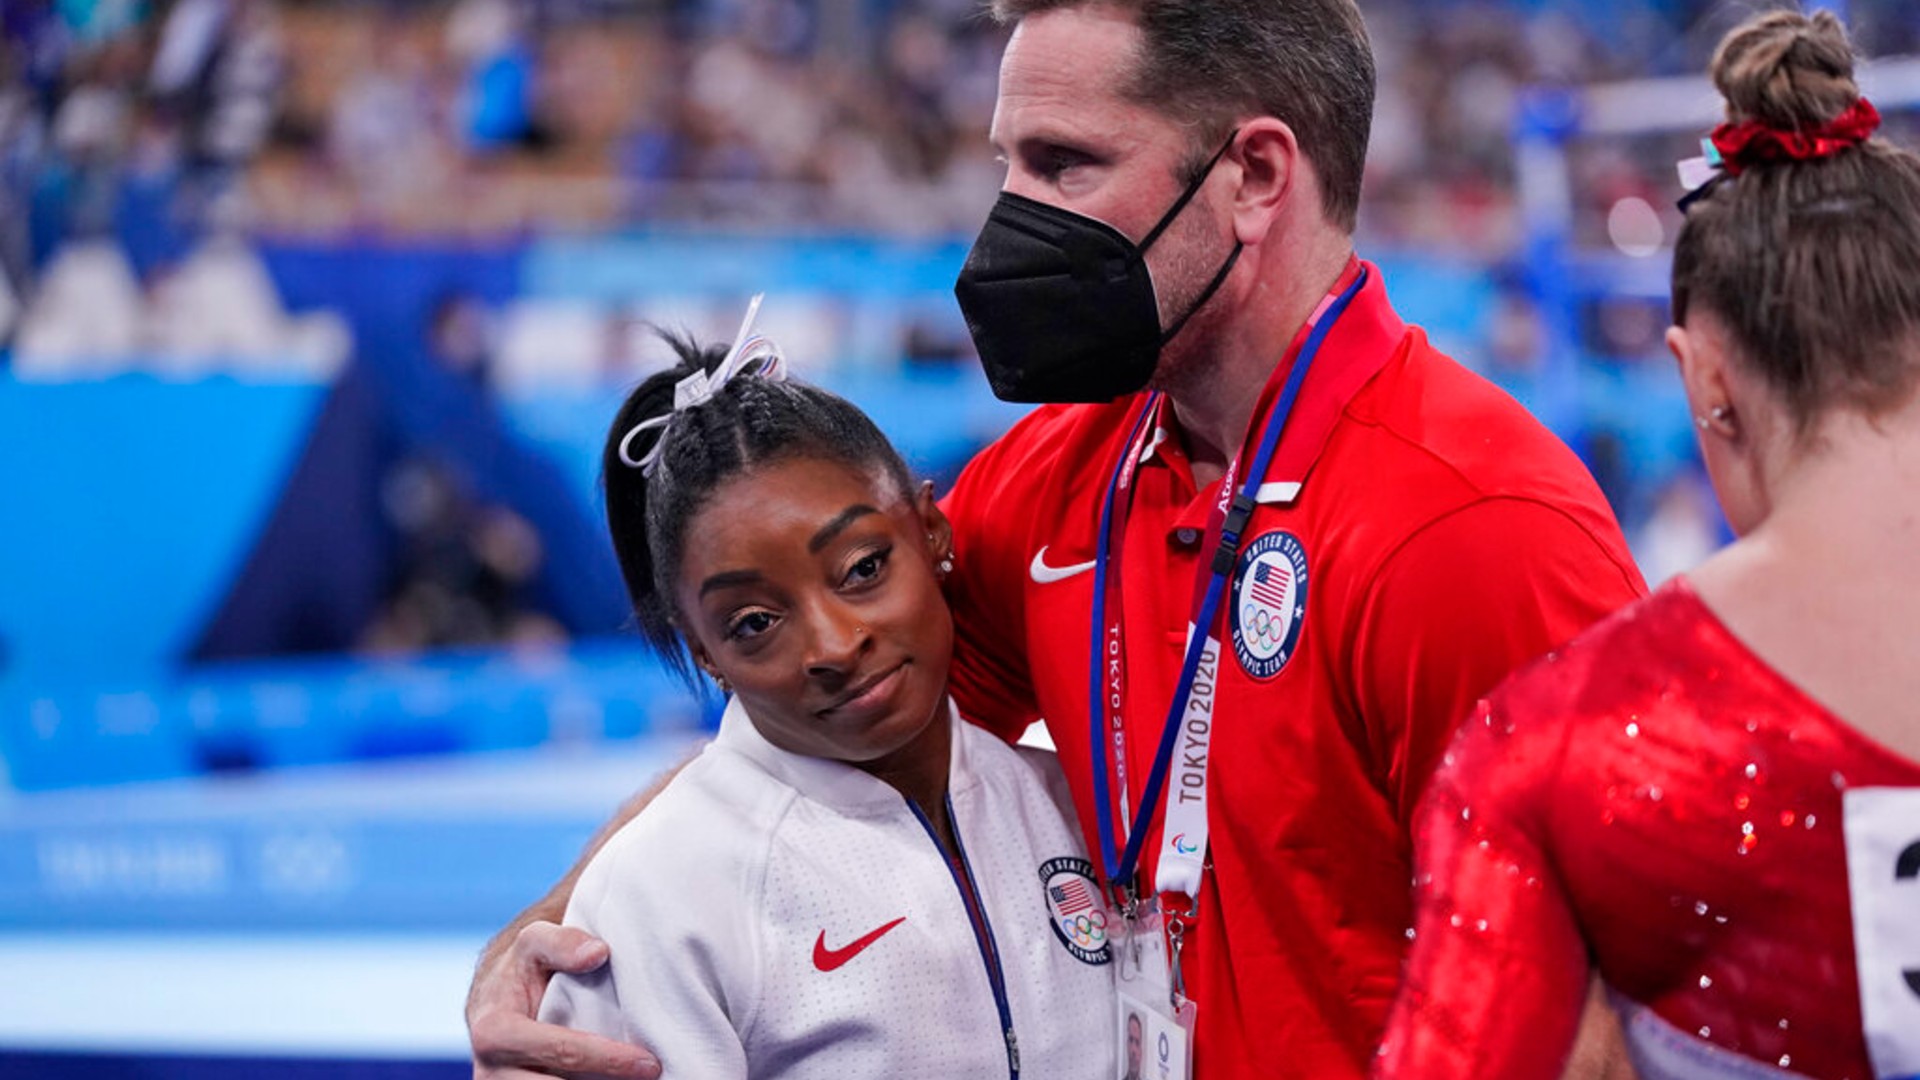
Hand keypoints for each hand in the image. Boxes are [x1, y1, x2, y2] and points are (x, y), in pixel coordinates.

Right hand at [468, 921, 660, 1079]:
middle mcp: (490, 1072)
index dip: (608, 1060)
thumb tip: (598, 952)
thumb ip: (562, 942)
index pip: (562, 1052)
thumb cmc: (522, 968)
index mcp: (494, 1033)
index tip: (649, 1063)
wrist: (494, 998)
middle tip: (651, 1077)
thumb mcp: (534, 942)